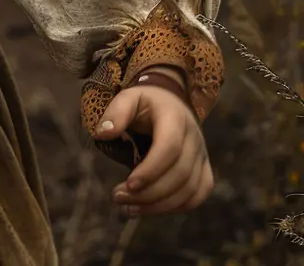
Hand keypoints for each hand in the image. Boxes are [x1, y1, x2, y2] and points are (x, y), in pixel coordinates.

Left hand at [97, 82, 212, 215]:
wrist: (170, 102)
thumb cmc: (145, 102)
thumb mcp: (129, 97)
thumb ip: (116, 112)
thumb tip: (101, 134)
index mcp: (175, 117)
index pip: (170, 148)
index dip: (151, 170)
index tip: (128, 184)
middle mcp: (194, 138)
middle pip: (180, 174)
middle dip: (150, 192)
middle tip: (118, 197)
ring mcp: (202, 156)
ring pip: (189, 190)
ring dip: (160, 205)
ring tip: (129, 207)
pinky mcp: (204, 170)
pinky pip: (197, 195)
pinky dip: (176, 207)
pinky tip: (151, 208)